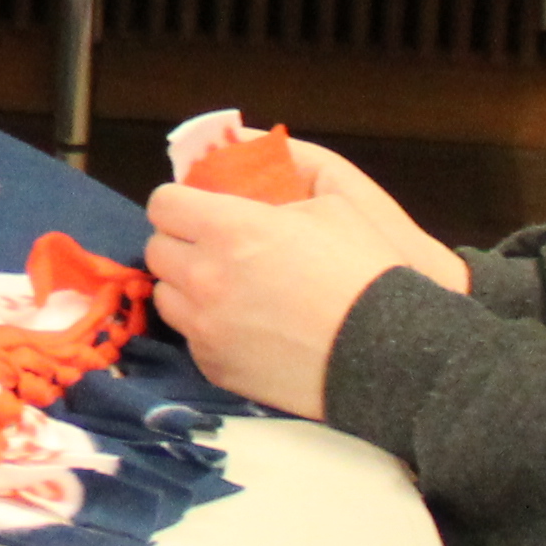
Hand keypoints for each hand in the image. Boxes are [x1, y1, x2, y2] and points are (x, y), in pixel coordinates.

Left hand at [138, 143, 477, 419]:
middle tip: (214, 247)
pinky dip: (207, 327)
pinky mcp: (214, 365)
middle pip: (158, 249)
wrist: (388, 354)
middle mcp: (204, 276)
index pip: (164, 203)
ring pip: (166, 296)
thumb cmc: (363, 271)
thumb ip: (276, 189)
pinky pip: (191, 337)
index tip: (198, 207)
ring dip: (186, 285)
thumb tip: (244, 180)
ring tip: (225, 287)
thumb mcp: (331, 204)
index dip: (181, 201)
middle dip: (181, 242)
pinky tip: (243, 325)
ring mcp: (205, 326)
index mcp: (228, 228)